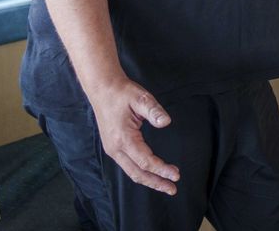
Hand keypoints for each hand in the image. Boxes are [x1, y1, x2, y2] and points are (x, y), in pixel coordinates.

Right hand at [87, 78, 179, 194]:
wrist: (102, 89)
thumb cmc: (122, 93)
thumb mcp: (140, 97)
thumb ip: (154, 110)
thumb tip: (166, 122)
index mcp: (123, 138)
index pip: (145, 161)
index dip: (161, 170)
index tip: (176, 175)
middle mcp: (115, 148)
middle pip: (137, 173)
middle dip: (156, 183)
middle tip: (173, 189)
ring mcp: (112, 149)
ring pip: (132, 172)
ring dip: (149, 180)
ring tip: (166, 185)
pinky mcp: (113, 147)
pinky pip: (128, 166)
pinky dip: (141, 173)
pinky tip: (152, 174)